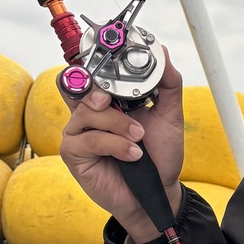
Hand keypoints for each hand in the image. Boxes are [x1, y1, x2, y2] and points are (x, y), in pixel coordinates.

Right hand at [59, 49, 184, 243]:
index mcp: (108, 99)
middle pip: (81, 85)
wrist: (158, 191)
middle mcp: (89, 111)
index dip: (99, 61)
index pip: (93, 72)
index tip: (113, 53)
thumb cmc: (158, 156)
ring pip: (88, 112)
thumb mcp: (169, 116)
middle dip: (100, 89)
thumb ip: (167, 84)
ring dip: (118, 124)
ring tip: (138, 138)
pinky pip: (88, 139)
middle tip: (113, 99)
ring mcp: (79, 131)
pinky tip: (132, 155)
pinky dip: (114, 144)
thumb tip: (163, 52)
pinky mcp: (74, 153)